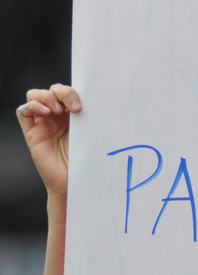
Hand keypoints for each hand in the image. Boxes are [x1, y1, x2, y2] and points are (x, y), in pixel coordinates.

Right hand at [16, 84, 81, 198]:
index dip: (73, 92)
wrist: (75, 184)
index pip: (68, 93)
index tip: (83, 105)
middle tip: (74, 108)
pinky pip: (23, 111)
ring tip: (58, 111)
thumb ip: (90, 119)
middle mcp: (57, 118)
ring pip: (35, 95)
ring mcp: (43, 124)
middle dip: (63, 92)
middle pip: (53, 91)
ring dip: (47, 97)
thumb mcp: (92, 137)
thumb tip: (97, 101)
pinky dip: (32, 105)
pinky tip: (45, 113)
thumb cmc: (87, 162)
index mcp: (73, 116)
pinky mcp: (31, 133)